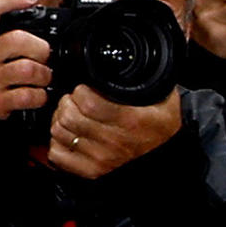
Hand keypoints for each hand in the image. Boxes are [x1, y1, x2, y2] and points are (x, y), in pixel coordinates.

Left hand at [39, 83, 185, 180]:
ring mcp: (101, 158)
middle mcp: (113, 142)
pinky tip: (71, 135)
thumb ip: (145, 75)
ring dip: (61, 120)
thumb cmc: (160, 123)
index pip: (88, 103)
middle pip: (68, 116)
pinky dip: (58, 143)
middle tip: (75, 100)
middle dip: (68, 102)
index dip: (80, 91)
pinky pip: (58, 154)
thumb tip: (130, 55)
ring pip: (59, 132)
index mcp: (129, 120)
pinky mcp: (91, 170)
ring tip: (72, 116)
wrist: (167, 153)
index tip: (84, 89)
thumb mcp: (162, 94)